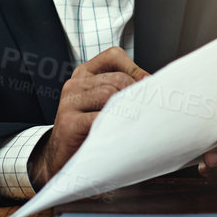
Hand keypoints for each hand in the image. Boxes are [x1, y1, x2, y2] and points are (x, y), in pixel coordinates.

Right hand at [30, 46, 149, 186]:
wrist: (62, 160)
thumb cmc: (89, 131)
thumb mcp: (103, 103)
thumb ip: (121, 90)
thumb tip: (154, 84)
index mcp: (84, 75)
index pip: (113, 56)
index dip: (134, 68)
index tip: (146, 85)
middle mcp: (74, 84)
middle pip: (117, 79)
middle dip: (135, 95)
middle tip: (146, 112)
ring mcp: (69, 102)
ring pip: (109, 94)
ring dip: (126, 111)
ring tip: (131, 125)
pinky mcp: (69, 123)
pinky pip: (100, 117)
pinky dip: (115, 125)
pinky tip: (120, 134)